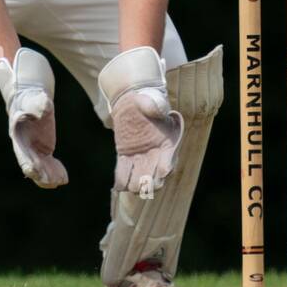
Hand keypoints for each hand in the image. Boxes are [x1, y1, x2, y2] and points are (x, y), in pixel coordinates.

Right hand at [0, 49, 68, 187]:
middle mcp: (24, 143)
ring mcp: (33, 146)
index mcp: (18, 134)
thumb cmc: (29, 93)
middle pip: (31, 163)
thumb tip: (44, 107)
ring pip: (40, 166)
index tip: (33, 172)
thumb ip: (37, 103)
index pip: (21, 152)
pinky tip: (63, 178)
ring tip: (60, 182)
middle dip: (40, 174)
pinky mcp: (43, 146)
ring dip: (48, 175)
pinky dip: (54, 169)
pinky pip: (48, 162)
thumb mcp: (33, 96)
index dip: (27, 162)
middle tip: (52, 182)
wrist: (29, 90)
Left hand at [98, 47, 184, 193]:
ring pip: (140, 182)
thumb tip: (156, 109)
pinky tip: (118, 185)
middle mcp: (156, 155)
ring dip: (134, 186)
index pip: (168, 162)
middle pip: (155, 180)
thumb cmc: (147, 100)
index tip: (161, 170)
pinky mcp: (126, 158)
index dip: (165, 168)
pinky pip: (123, 175)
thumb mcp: (152, 100)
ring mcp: (141, 159)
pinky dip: (121, 182)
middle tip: (140, 182)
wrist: (133, 102)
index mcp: (167, 143)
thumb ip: (156, 105)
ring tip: (128, 184)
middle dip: (148, 183)